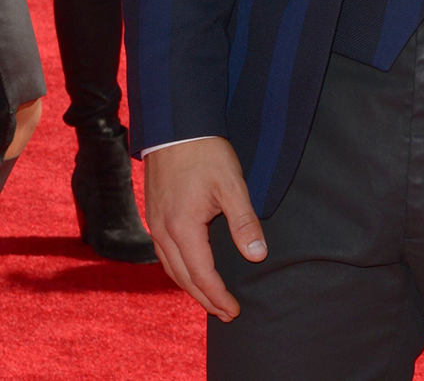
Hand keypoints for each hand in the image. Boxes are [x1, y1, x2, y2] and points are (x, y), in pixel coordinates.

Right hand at [145, 138, 267, 321]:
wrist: (176, 125)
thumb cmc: (205, 152)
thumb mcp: (232, 185)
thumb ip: (244, 222)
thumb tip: (257, 255)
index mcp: (182, 229)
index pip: (202, 275)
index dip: (218, 296)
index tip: (235, 311)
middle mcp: (163, 231)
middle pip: (183, 278)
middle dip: (204, 298)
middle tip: (225, 313)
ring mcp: (155, 223)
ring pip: (170, 267)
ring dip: (190, 286)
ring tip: (209, 297)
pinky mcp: (154, 213)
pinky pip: (164, 252)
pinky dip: (178, 268)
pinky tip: (190, 267)